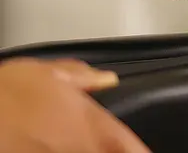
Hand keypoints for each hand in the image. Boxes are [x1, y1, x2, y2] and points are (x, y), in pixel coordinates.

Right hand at [0, 57, 149, 151]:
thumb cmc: (6, 93)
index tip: (143, 152)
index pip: (129, 146)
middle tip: (106, 145)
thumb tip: (107, 79)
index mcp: (89, 124)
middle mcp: (79, 150)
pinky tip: (54, 151)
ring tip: (77, 146)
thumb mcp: (50, 73)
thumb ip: (83, 78)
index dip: (138, 151)